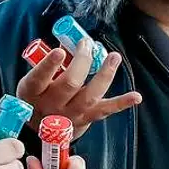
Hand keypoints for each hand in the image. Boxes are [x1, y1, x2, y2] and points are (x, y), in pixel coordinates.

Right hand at [14, 39, 141, 138]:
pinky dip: (122, 103)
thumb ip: (52, 61)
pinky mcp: (86, 119)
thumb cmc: (38, 95)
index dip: (49, 65)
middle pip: (69, 84)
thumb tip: (70, 38)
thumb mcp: (36, 79)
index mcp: (32, 91)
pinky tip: (136, 96)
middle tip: (87, 44)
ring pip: (89, 96)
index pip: (38, 78)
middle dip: (82, 61)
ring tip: (114, 57)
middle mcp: (51, 105)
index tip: (60, 51)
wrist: (40, 130)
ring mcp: (70, 114)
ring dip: (104, 75)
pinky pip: (105, 110)